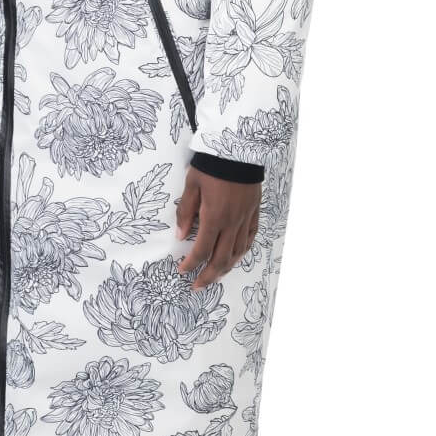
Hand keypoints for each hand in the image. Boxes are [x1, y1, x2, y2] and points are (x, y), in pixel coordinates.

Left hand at [175, 167, 259, 289]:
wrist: (239, 149)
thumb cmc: (212, 165)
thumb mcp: (192, 184)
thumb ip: (185, 211)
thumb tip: (181, 235)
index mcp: (214, 217)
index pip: (202, 250)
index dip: (191, 264)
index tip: (183, 271)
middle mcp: (232, 223)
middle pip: (221, 259)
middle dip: (208, 276)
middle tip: (197, 286)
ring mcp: (246, 219)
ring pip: (238, 252)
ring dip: (226, 268)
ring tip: (215, 276)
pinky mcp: (254, 212)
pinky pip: (250, 238)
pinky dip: (242, 251)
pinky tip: (236, 256)